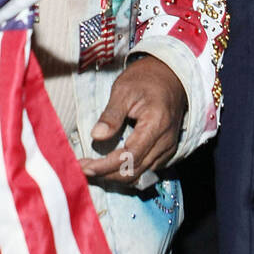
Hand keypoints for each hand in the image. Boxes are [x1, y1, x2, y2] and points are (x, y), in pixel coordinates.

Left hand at [79, 56, 186, 184]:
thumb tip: (96, 136)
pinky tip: (110, 167)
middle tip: (84, 169)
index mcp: (156, 124)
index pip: (129, 156)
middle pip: (134, 170)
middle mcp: (165, 141)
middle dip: (107, 174)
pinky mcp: (166, 152)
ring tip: (93, 169)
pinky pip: (146, 170)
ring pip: (140, 175)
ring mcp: (168, 148)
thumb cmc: (145, 80)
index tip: (84, 166)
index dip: (106, 166)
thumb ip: (111, 115)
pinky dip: (126, 172)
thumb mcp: (123, 90)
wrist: (170, 77)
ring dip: (115, 176)